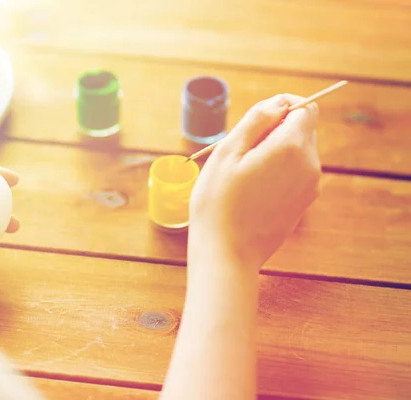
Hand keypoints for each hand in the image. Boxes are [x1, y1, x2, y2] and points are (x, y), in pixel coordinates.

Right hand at [189, 94, 320, 269]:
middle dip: (275, 130)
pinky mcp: (303, 204)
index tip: (256, 120)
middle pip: (302, 130)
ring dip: (275, 152)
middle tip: (242, 152)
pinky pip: (295, 174)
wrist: (227, 253)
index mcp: (291, 147)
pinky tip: (252, 190)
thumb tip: (279, 102)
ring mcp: (310, 187)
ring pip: (298, 152)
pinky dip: (278, 172)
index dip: (282, 106)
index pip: (304, 108)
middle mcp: (309, 165)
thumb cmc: (218, 202)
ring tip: (244, 174)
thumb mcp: (227, 152)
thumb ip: (256, 119)